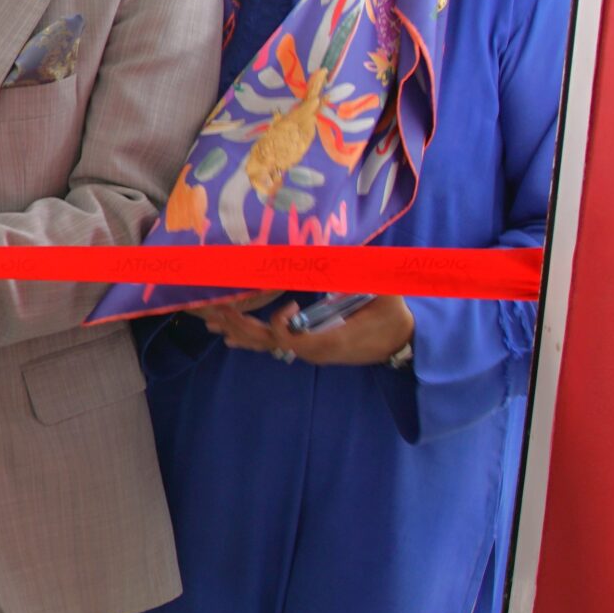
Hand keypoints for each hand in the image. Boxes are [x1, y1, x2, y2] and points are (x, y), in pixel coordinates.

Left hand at [203, 293, 415, 366]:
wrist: (401, 341)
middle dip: (242, 325)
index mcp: (331, 340)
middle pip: (269, 343)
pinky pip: (274, 346)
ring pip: (267, 346)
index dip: (281, 325)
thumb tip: (341, 260)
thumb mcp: (384, 295)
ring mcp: (310, 351)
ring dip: (239, 332)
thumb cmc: (393, 316)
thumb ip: (363, 279)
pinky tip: (230, 337)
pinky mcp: (309, 348)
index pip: (293, 341)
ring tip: (211, 322)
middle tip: (216, 309)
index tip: (289, 301)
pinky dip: (250, 338)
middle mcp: (315, 350)